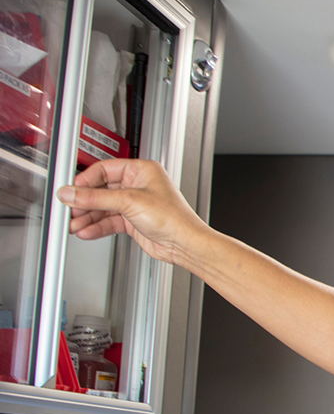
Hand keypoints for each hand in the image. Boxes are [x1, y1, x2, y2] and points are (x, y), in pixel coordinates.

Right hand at [59, 159, 207, 265]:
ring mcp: (136, 204)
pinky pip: (110, 221)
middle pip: (101, 190)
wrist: (185, 243)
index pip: (104, 169)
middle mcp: (138, 185)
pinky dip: (97, 227)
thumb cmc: (173, 218)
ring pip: (104, 208)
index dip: (85, 180)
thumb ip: (95, 198)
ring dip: (88, 217)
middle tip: (69, 209)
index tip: (71, 190)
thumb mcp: (129, 202)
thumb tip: (72, 193)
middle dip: (84, 202)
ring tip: (74, 224)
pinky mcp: (134, 221)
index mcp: (141, 170)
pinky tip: (86, 231)